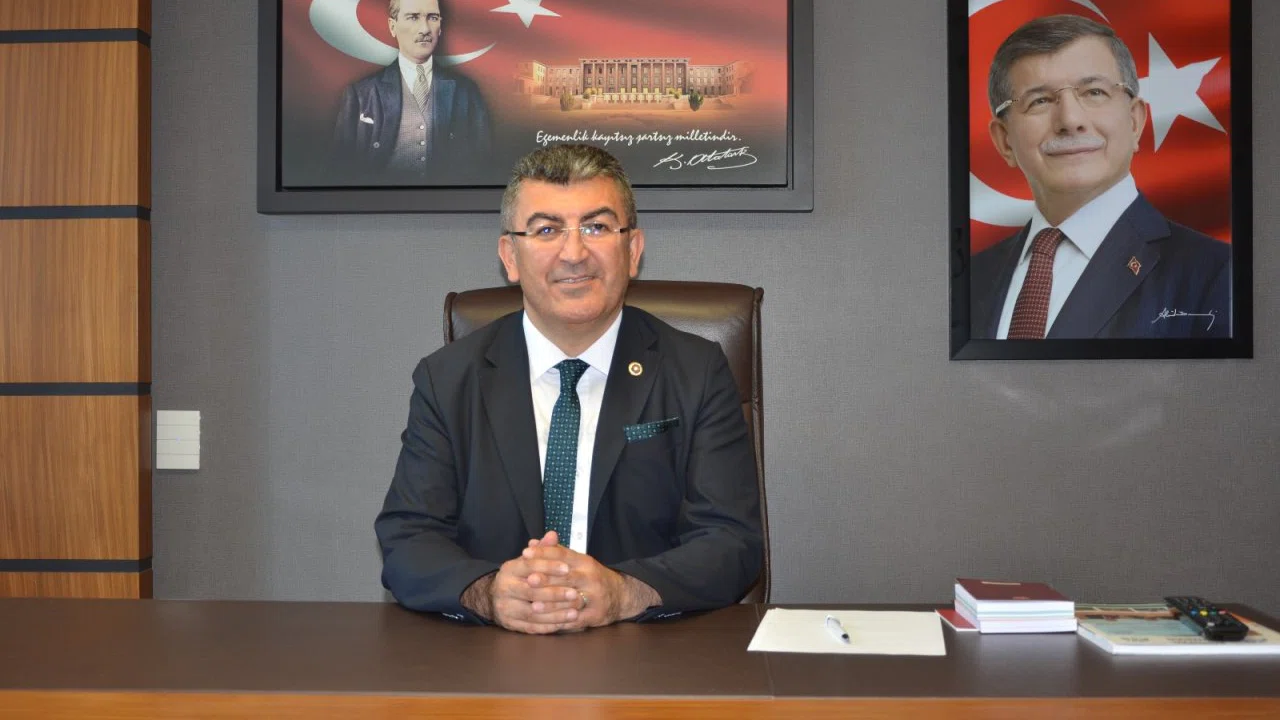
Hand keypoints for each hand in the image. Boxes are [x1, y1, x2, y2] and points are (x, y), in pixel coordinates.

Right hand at [460, 532, 585, 634]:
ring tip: (575, 612)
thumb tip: (553, 535)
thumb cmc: (519, 577)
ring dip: (555, 613)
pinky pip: (531, 627)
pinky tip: (564, 623)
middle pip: (531, 592)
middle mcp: (504, 588)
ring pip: (532, 613)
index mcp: (509, 569)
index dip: (548, 566)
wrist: (494, 598)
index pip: (529, 565)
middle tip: (575, 594)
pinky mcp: (510, 624)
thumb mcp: (528, 561)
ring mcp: (505, 608)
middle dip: (555, 593)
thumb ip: (542, 550)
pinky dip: (549, 626)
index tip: (567, 568)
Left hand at [523, 535, 659, 629]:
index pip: (563, 554)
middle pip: (566, 576)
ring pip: (571, 600)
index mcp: (584, 561)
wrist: (621, 595)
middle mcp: (590, 577)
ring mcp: (595, 596)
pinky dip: (561, 621)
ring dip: (552, 604)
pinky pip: (576, 619)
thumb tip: (531, 544)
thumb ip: (554, 554)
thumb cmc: (592, 577)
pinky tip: (547, 623)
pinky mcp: (596, 614)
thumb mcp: (577, 562)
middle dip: (546, 578)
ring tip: (533, 605)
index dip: (544, 553)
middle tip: (527, 579)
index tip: (526, 553)